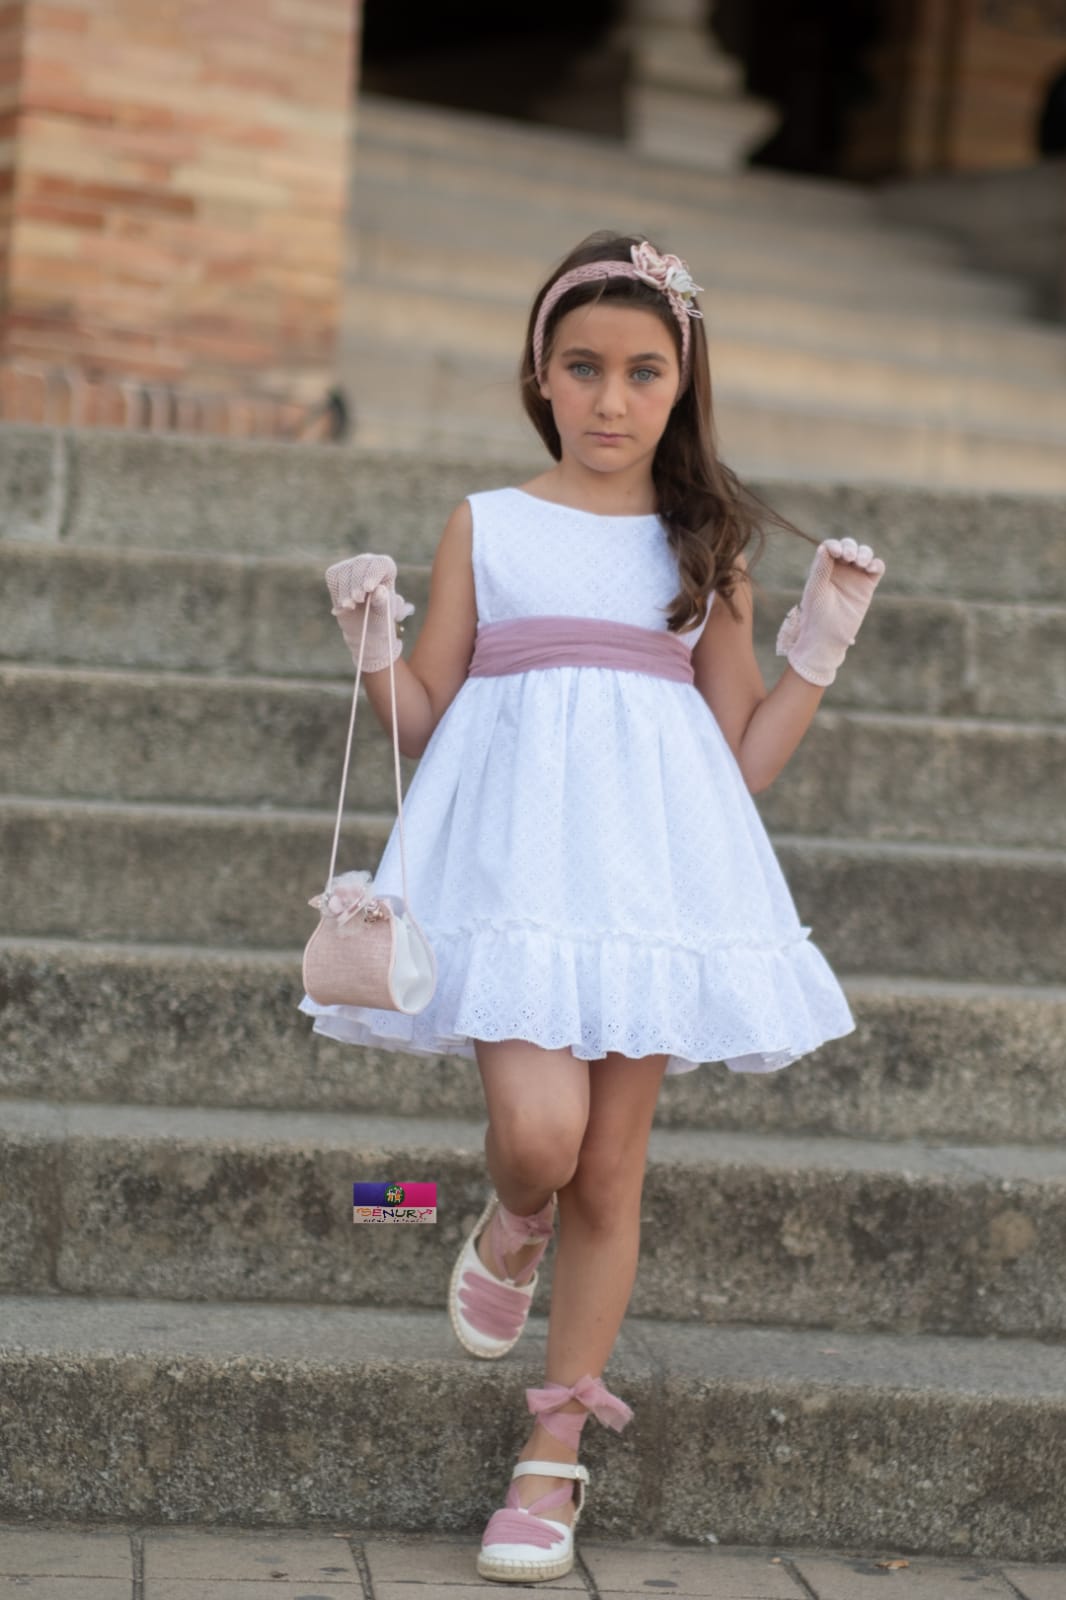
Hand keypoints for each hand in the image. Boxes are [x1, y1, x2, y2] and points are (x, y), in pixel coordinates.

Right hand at [325, 553, 414, 672]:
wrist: (364, 625)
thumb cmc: (379, 616)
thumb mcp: (384, 612)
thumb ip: (383, 602)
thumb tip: (379, 590)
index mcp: (385, 568)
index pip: (380, 564)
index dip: (373, 574)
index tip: (369, 589)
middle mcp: (368, 562)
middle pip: (360, 565)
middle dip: (357, 584)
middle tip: (357, 600)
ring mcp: (350, 566)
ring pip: (344, 572)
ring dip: (345, 592)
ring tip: (350, 607)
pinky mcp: (335, 573)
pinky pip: (333, 578)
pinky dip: (336, 594)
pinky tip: (344, 605)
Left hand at [775, 537, 885, 686]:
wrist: (827, 637)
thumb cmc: (816, 614)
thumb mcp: (816, 589)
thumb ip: (821, 568)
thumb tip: (824, 546)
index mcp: (823, 567)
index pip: (831, 546)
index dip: (835, 545)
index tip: (836, 553)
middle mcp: (839, 569)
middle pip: (849, 547)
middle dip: (851, 547)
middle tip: (849, 557)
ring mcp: (854, 576)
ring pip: (864, 554)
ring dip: (864, 553)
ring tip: (861, 563)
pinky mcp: (867, 586)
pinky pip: (876, 568)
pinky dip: (876, 564)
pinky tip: (871, 569)